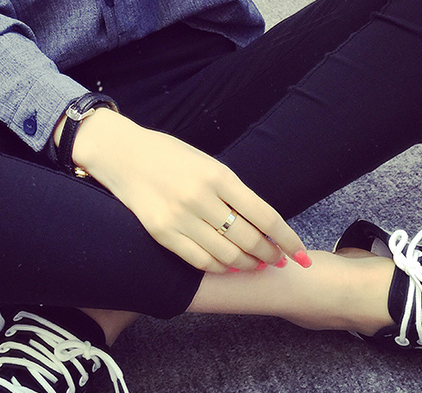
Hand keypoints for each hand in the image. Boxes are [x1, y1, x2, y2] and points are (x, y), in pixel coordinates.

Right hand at [71, 109, 309, 273]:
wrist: (121, 153)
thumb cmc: (167, 154)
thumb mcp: (205, 162)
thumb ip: (232, 191)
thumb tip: (261, 224)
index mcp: (218, 175)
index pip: (265, 216)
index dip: (288, 240)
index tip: (300, 254)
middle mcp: (201, 197)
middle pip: (249, 240)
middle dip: (270, 255)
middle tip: (277, 260)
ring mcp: (180, 217)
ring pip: (227, 256)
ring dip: (246, 265)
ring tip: (253, 264)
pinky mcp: (162, 233)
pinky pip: (200, 262)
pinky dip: (219, 268)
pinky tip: (226, 265)